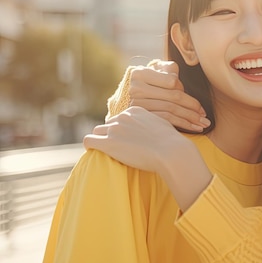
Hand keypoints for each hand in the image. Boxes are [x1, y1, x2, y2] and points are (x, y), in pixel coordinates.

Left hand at [85, 107, 212, 210]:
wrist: (171, 151)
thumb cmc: (171, 142)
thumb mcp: (162, 124)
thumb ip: (151, 123)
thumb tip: (152, 130)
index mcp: (135, 110)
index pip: (121, 118)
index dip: (122, 130)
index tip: (127, 140)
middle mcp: (123, 117)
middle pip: (108, 125)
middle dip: (111, 135)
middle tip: (119, 148)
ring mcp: (115, 129)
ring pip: (97, 132)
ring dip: (101, 140)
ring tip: (108, 151)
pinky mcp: (108, 143)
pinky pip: (89, 140)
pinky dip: (90, 145)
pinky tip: (94, 152)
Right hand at [129, 61, 209, 131]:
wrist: (135, 92)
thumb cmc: (154, 79)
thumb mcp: (161, 69)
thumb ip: (171, 70)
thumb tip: (180, 85)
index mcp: (141, 73)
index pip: (171, 82)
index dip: (187, 92)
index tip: (199, 104)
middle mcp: (136, 88)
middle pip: (172, 97)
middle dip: (192, 107)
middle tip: (205, 115)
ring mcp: (137, 104)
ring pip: (170, 110)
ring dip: (190, 118)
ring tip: (203, 123)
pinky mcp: (141, 116)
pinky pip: (164, 120)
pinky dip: (181, 124)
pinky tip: (193, 127)